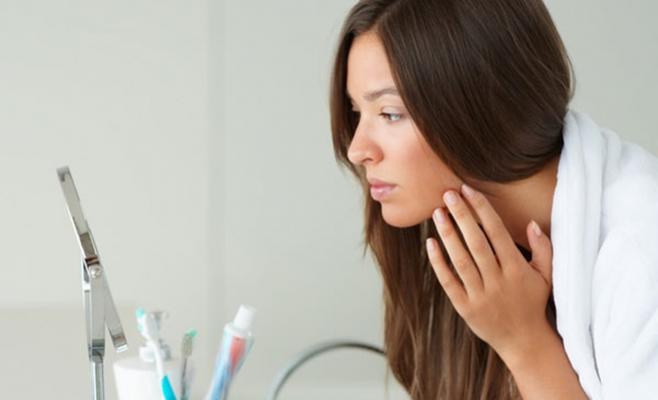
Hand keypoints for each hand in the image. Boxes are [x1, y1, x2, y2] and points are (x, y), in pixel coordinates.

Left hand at [426, 183, 553, 358]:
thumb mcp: (546, 275)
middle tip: (448, 194)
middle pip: (476, 243)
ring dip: (448, 234)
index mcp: (517, 269)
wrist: (524, 341)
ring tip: (438, 213)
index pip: (496, 232)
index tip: (468, 190)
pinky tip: (430, 243)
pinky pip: (449, 282)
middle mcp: (498, 281)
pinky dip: (439, 263)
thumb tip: (531, 222)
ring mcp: (481, 295)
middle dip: (462, 216)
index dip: (481, 209)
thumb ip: (543, 248)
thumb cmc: (533, 303)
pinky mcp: (465, 308)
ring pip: (461, 260)